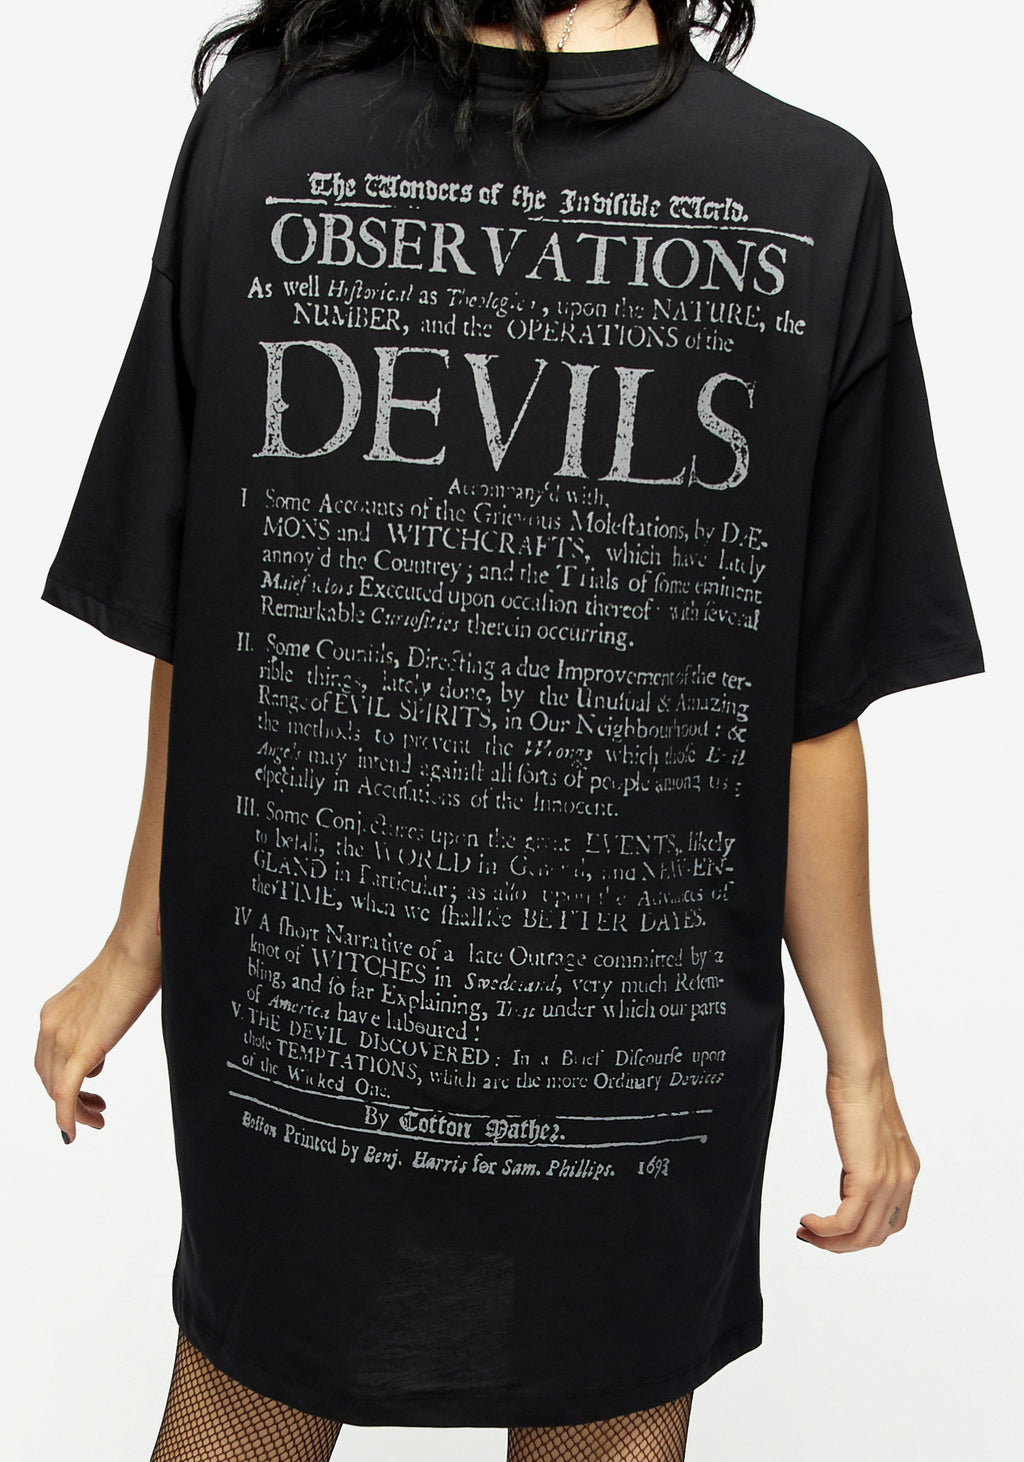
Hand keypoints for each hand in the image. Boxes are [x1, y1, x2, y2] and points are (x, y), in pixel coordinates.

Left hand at [35, 936, 161, 1143]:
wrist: (136, 953)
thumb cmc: (131, 966)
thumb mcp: (105, 1001)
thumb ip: (96, 1024)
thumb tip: (102, 1047)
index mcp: (53, 1013)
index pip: (48, 1059)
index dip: (61, 1080)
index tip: (88, 1088)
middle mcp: (50, 1026)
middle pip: (48, 1077)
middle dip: (69, 1100)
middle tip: (96, 1109)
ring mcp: (63, 1038)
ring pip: (56, 1089)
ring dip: (74, 1110)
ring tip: (97, 1117)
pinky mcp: (82, 1048)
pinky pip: (65, 1093)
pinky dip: (66, 1117)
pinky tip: (72, 1132)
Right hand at [797, 1066, 920, 1251]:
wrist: (861, 1073)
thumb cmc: (859, 1089)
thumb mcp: (868, 1133)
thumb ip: (866, 1159)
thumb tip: (850, 1177)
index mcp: (906, 1171)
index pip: (889, 1222)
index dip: (860, 1232)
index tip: (833, 1228)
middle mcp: (904, 1182)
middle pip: (875, 1236)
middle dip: (841, 1244)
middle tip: (812, 1236)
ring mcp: (889, 1184)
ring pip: (861, 1236)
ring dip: (830, 1242)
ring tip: (806, 1233)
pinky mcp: (869, 1180)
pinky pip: (845, 1223)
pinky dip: (824, 1230)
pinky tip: (807, 1222)